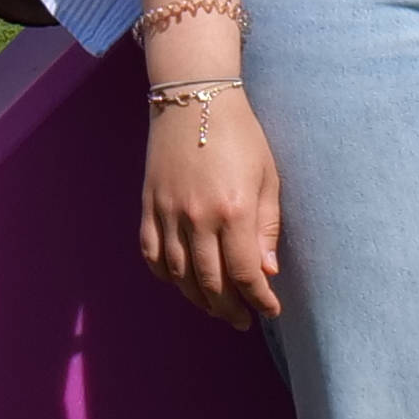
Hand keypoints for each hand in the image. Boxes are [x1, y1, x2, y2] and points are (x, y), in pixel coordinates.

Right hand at [137, 82, 283, 327]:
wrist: (194, 99)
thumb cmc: (241, 136)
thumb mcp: (268, 178)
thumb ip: (267, 227)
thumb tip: (266, 272)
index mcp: (234, 210)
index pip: (246, 274)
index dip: (259, 300)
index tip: (269, 310)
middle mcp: (198, 218)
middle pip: (211, 282)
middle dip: (230, 308)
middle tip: (243, 320)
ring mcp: (168, 212)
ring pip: (180, 275)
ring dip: (199, 299)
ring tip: (215, 307)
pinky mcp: (148, 205)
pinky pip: (151, 253)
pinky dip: (164, 274)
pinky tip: (179, 282)